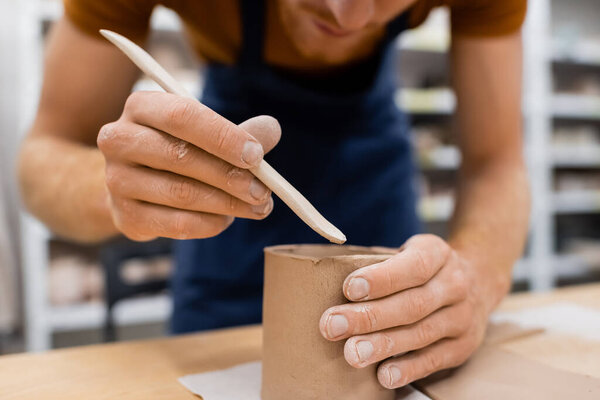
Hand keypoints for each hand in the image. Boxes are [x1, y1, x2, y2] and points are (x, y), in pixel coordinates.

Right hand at [98, 91, 280, 240]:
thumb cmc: (179, 149)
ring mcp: (116, 180)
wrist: (135, 185)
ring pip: (181, 193)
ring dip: (227, 203)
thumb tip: (270, 130)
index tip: (257, 155)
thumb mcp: (207, 132)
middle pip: (181, 157)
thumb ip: (241, 131)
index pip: (182, 116)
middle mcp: (119, 139)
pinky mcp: (125, 216)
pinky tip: (227, 219)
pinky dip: (209, 223)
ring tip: (257, 208)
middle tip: (264, 191)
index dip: (223, 136)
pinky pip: (175, 224)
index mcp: (141, 106)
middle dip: (230, 176)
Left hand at [319, 234, 508, 388]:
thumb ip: (381, 264)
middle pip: (412, 304)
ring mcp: (462, 317)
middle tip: (333, 325)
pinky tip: (384, 375)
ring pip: (421, 333)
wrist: (478, 279)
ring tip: (352, 353)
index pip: (412, 266)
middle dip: (369, 316)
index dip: (380, 279)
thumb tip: (328, 279)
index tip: (348, 289)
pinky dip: (408, 369)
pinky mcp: (463, 346)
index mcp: (437, 253)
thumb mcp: (410, 251)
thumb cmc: (424, 268)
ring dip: (383, 345)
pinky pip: (435, 359)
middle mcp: (455, 284)